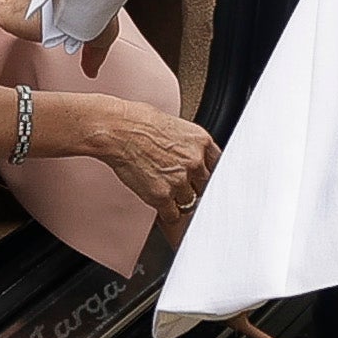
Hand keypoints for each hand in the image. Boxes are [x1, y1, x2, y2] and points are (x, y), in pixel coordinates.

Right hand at [58, 99, 218, 222]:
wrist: (117, 129)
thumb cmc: (138, 122)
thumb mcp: (175, 126)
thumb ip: (190, 146)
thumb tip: (193, 159)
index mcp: (201, 141)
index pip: (220, 167)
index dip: (211, 176)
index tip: (207, 182)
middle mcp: (194, 162)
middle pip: (206, 186)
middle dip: (194, 187)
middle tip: (181, 185)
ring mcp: (179, 180)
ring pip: (190, 202)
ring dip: (179, 200)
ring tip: (166, 191)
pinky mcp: (161, 196)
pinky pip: (173, 215)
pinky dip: (167, 213)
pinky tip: (161, 205)